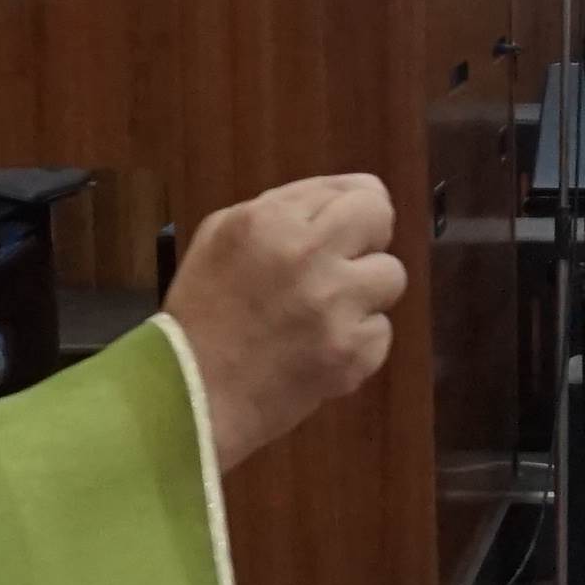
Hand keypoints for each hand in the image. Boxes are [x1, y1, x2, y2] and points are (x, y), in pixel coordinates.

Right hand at [164, 177, 404, 466]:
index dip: (355, 209)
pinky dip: (356, 342)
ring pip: (391, 276)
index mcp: (271, 220)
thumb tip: (343, 195)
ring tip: (326, 313)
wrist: (193, 393)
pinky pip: (381, 332)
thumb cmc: (203, 311)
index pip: (355, 190)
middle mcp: (308, 254)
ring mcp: (335, 305)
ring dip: (364, 293)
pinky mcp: (351, 352)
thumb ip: (282, 207)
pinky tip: (320, 349)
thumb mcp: (222, 235)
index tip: (349, 228)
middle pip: (380, 219)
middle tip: (343, 265)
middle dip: (368, 238)